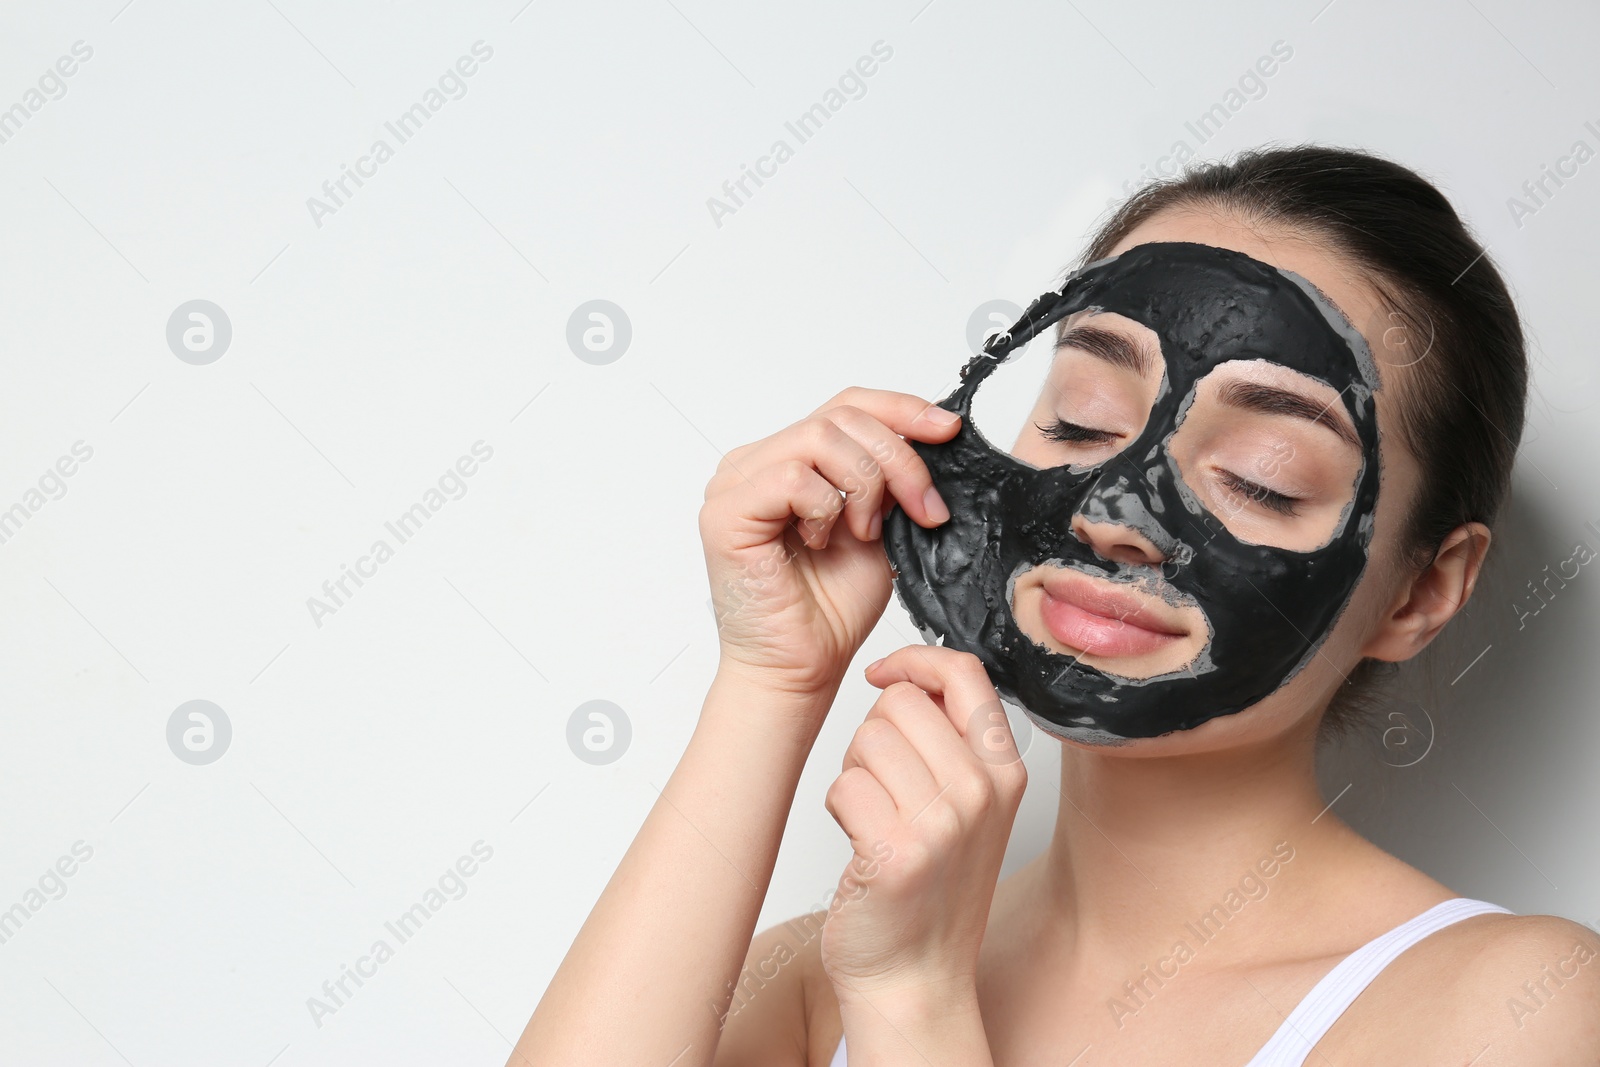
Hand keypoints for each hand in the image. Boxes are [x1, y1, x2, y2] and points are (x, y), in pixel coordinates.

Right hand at [699, 388, 958, 700]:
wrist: (801, 667)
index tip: (947, 430)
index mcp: (789, 458)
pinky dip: (826, 508)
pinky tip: (823, 541)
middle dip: (898, 460)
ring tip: (866, 532)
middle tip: (924, 510)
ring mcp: (734, 484)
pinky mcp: (725, 512)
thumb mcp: (881, 524)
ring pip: (820, 437)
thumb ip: (892, 478)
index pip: (847, 405)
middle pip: (840, 416)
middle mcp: (756, 462)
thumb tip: (933, 434)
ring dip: (865, 485)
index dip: (902, 409)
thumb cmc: (831, 607)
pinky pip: (793, 477)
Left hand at [819, 646, 1027, 1006]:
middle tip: (882, 787)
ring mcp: (944, 825)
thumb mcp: (966, 806)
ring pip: (866, 739)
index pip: (963, 671)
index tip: (884, 673)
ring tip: (873, 818)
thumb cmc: (928, 887)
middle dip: (874, 734)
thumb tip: (909, 675)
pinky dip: (838, 810)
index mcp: (1004, 771)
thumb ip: (951, 739)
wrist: (915, 978)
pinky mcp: (898, 854)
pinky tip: (860, 844)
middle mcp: (981, 793)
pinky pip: (843, 786)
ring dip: (854, 774)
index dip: (913, 660)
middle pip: (899, 702)